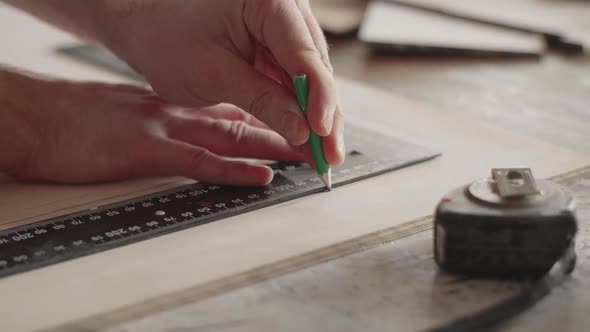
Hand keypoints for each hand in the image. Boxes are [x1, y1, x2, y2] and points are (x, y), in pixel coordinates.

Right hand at [1, 74, 302, 185]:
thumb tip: (180, 132)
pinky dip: (234, 169)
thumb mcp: (123, 114)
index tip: (288, 123)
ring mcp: (161, 129)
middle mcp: (173, 112)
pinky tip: (261, 175)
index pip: (225, 109)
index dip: (261, 116)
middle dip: (279, 129)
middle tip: (313, 138)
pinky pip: (199, 162)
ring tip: (305, 155)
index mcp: (166, 106)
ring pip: (230, 137)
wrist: (33, 117)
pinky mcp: (145, 151)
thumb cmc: (71, 119)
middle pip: (238, 120)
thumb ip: (156, 121)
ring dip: (271, 146)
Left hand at [100, 0, 344, 165]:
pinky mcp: (280, 43)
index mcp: (267, 2)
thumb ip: (263, 101)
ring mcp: (285, 25)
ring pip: (312, 77)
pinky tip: (308, 137)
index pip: (303, 54)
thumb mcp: (213, 75)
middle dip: (324, 114)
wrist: (151, 28)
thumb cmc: (170, 40)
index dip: (319, 97)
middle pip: (316, 67)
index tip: (322, 132)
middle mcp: (285, 8)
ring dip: (316, 116)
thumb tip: (303, 131)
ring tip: (322, 154)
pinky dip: (300, 108)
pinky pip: (297, 78)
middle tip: (330, 155)